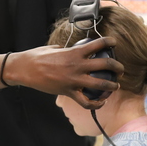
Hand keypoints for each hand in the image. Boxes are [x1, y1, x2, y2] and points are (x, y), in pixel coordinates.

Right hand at [6, 37, 122, 108]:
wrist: (25, 69)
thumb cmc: (38, 56)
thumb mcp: (56, 48)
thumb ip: (69, 50)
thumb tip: (76, 51)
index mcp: (75, 52)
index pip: (98, 44)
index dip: (110, 42)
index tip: (114, 42)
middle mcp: (77, 66)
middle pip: (106, 64)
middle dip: (117, 67)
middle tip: (120, 69)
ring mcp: (74, 80)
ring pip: (101, 84)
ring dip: (112, 85)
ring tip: (116, 86)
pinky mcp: (68, 92)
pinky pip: (86, 102)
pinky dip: (96, 104)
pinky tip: (101, 102)